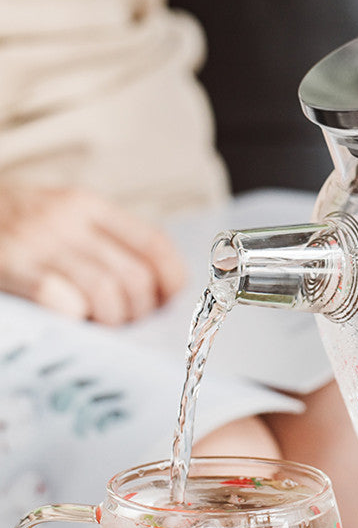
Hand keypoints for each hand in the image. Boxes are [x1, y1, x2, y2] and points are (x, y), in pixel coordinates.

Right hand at [0, 186, 186, 323]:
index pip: (153, 243)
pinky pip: (60, 299)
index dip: (170, 279)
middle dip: (139, 310)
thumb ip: (106, 241)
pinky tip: (72, 317)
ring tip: (100, 322)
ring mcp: (38, 242)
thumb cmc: (18, 224)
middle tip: (125, 319)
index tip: (165, 299)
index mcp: (89, 205)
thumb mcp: (64, 216)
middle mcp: (67, 219)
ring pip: (105, 292)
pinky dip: (75, 315)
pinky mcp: (11, 264)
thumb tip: (158, 287)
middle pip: (134, 276)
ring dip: (111, 319)